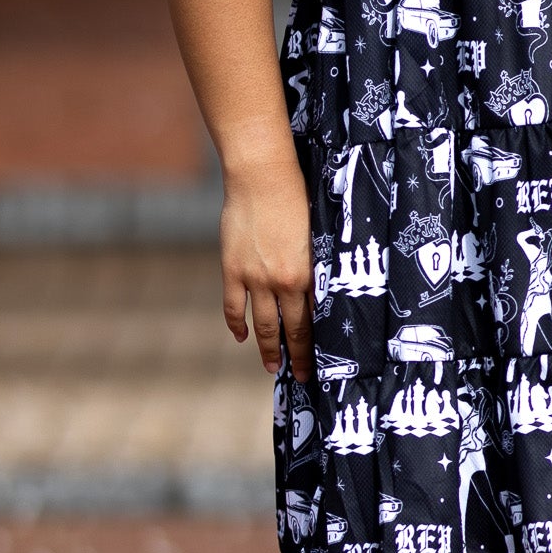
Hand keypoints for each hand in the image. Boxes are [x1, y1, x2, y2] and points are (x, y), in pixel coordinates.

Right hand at [220, 164, 314, 381]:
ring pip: (263, 324)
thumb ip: (315, 266)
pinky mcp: (232, 269)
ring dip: (267, 348)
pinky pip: (233, 306)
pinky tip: (242, 335)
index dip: (315, 345)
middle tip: (299, 376)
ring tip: (272, 366)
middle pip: (291, 329)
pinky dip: (237, 325)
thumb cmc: (296, 197)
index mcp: (307, 273)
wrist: (262, 176)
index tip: (318, 363)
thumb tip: (319, 291)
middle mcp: (282, 281)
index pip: (313, 320)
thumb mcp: (315, 235)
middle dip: (296, 356)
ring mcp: (254, 278)